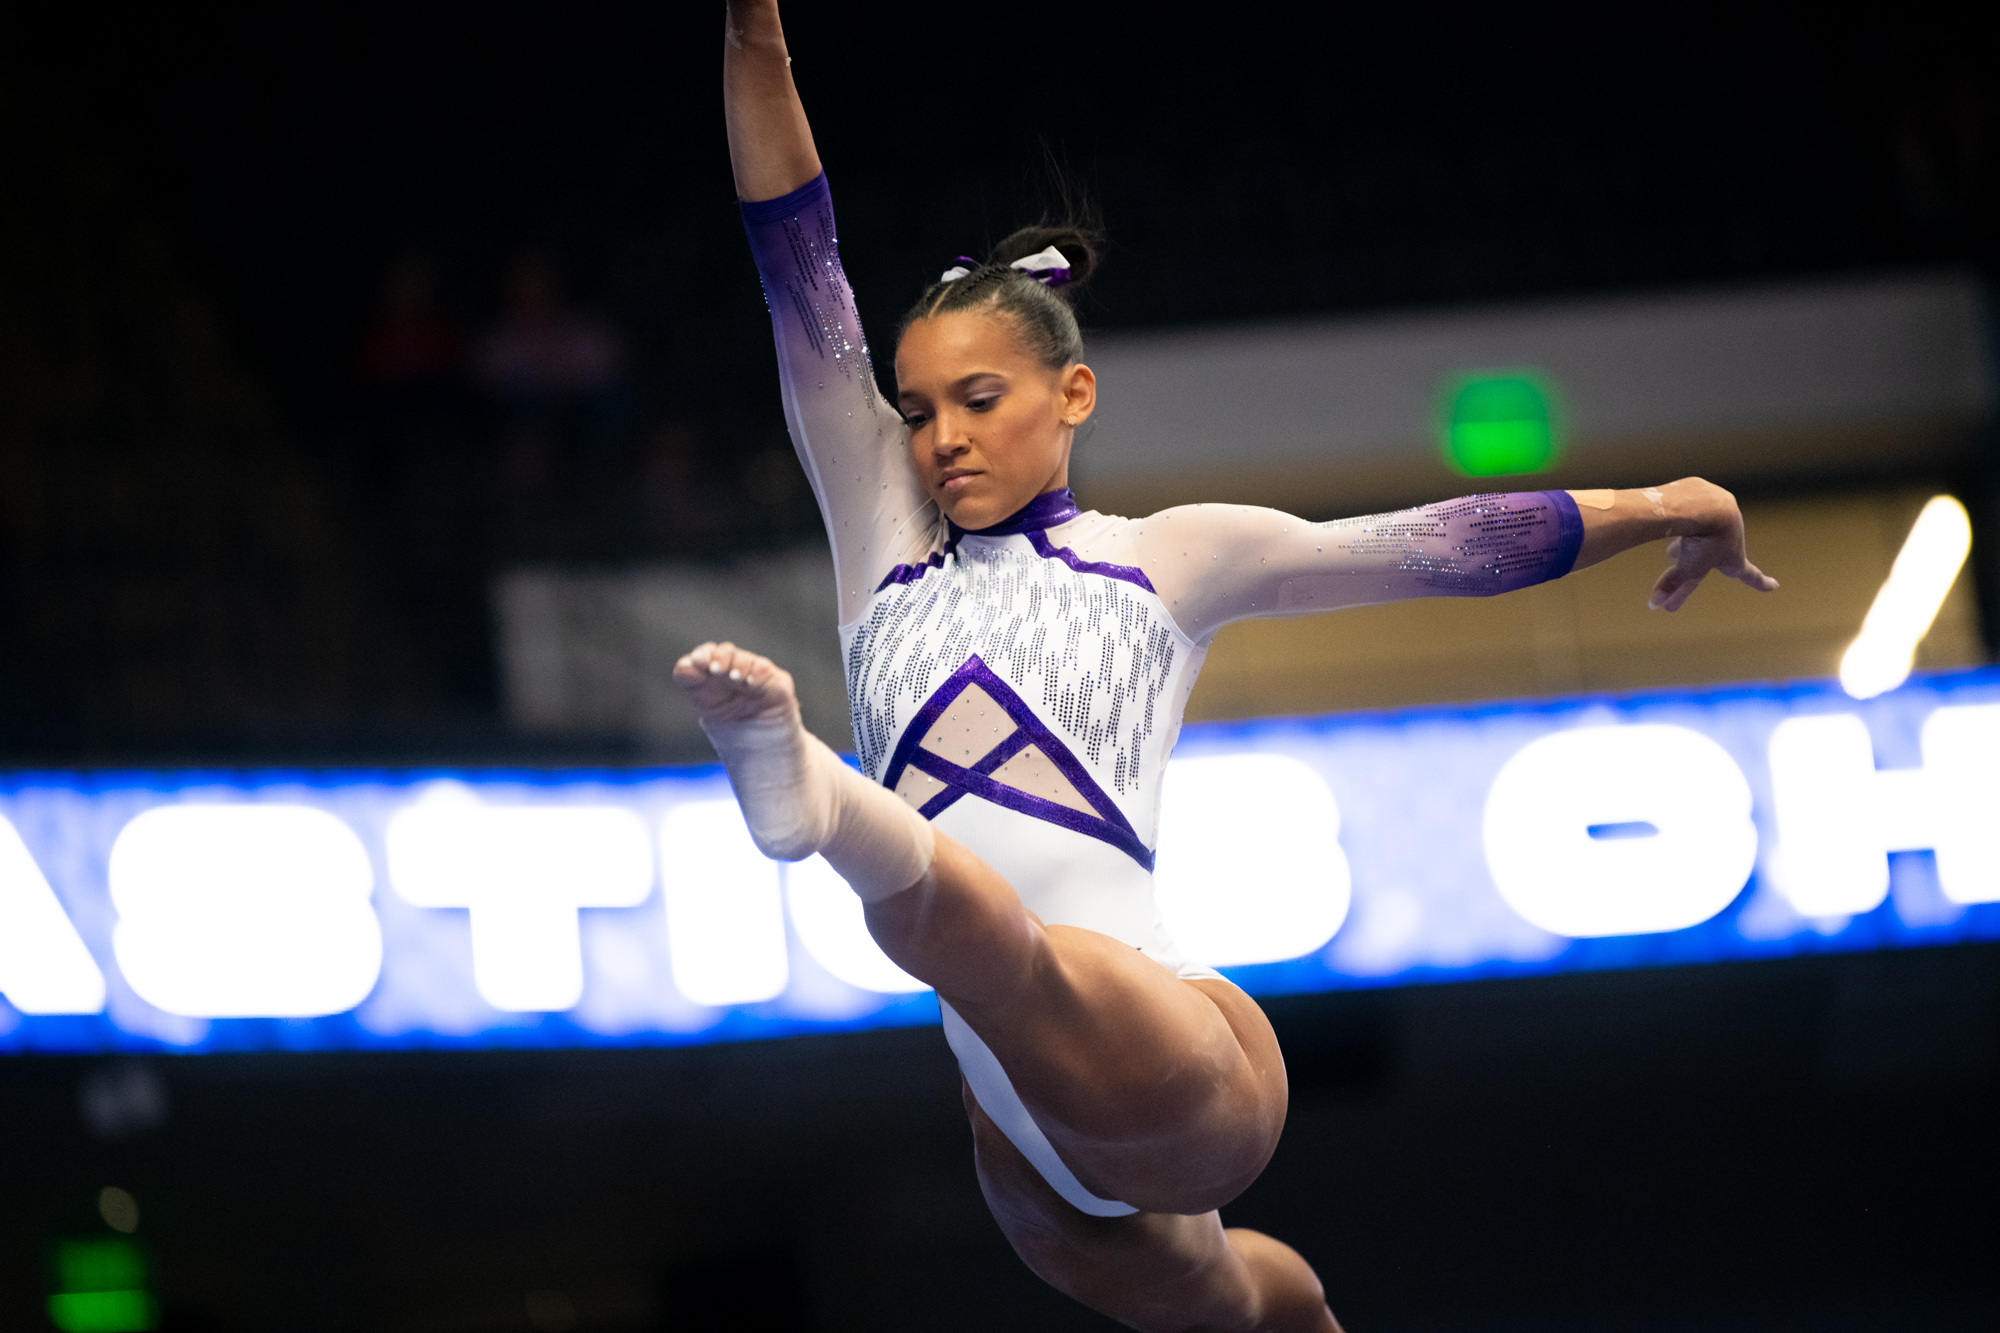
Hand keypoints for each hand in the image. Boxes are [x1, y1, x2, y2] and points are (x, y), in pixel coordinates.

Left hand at [1648, 480, 1778, 611]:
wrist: (1706, 504)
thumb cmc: (1703, 541)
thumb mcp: (1688, 567)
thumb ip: (1673, 584)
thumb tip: (1655, 604)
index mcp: (1733, 555)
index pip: (1748, 574)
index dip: (1759, 583)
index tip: (1774, 586)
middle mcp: (1733, 532)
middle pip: (1712, 551)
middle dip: (1699, 559)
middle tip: (1688, 567)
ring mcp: (1722, 510)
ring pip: (1702, 529)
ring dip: (1688, 541)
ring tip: (1671, 550)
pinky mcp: (1707, 493)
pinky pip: (1692, 510)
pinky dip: (1683, 518)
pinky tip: (1672, 516)